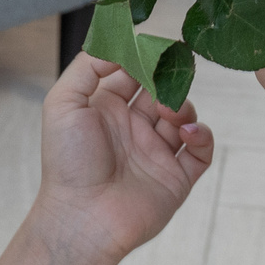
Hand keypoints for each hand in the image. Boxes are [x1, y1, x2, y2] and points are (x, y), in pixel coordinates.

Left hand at [30, 54, 215, 264]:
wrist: (82, 218)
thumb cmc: (67, 163)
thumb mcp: (62, 104)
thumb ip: (87, 68)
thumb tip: (117, 46)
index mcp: (106, 110)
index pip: (132, 74)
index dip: (144, 59)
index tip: (156, 46)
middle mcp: (132, 129)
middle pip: (162, 91)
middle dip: (170, 78)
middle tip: (174, 71)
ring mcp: (156, 153)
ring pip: (183, 116)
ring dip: (183, 106)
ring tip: (168, 111)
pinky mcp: (176, 177)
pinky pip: (200, 151)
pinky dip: (202, 135)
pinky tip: (187, 131)